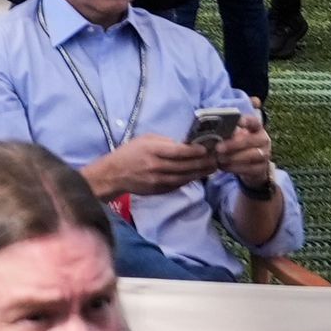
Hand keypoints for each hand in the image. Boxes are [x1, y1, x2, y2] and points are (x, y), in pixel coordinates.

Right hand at [88, 131, 218, 198]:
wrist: (113, 174)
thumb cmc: (129, 153)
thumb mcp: (145, 140)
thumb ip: (164, 142)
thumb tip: (184, 144)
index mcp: (152, 150)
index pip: (178, 151)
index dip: (194, 151)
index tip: (207, 148)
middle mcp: (156, 166)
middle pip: (185, 165)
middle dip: (203, 162)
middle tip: (217, 159)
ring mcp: (158, 180)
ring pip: (184, 177)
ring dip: (200, 173)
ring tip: (213, 168)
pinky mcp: (159, 190)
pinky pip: (178, 185)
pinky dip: (189, 180)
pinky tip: (198, 175)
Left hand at [216, 111, 278, 191]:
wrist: (250, 165)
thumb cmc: (237, 145)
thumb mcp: (234, 134)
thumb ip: (228, 129)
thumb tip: (214, 125)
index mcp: (256, 128)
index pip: (254, 121)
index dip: (247, 121)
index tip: (238, 121)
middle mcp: (263, 140)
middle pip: (251, 140)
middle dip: (234, 144)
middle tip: (218, 147)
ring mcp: (265, 154)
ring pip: (252, 155)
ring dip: (234, 157)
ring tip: (219, 158)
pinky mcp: (262, 168)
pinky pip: (250, 169)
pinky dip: (235, 168)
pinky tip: (223, 166)